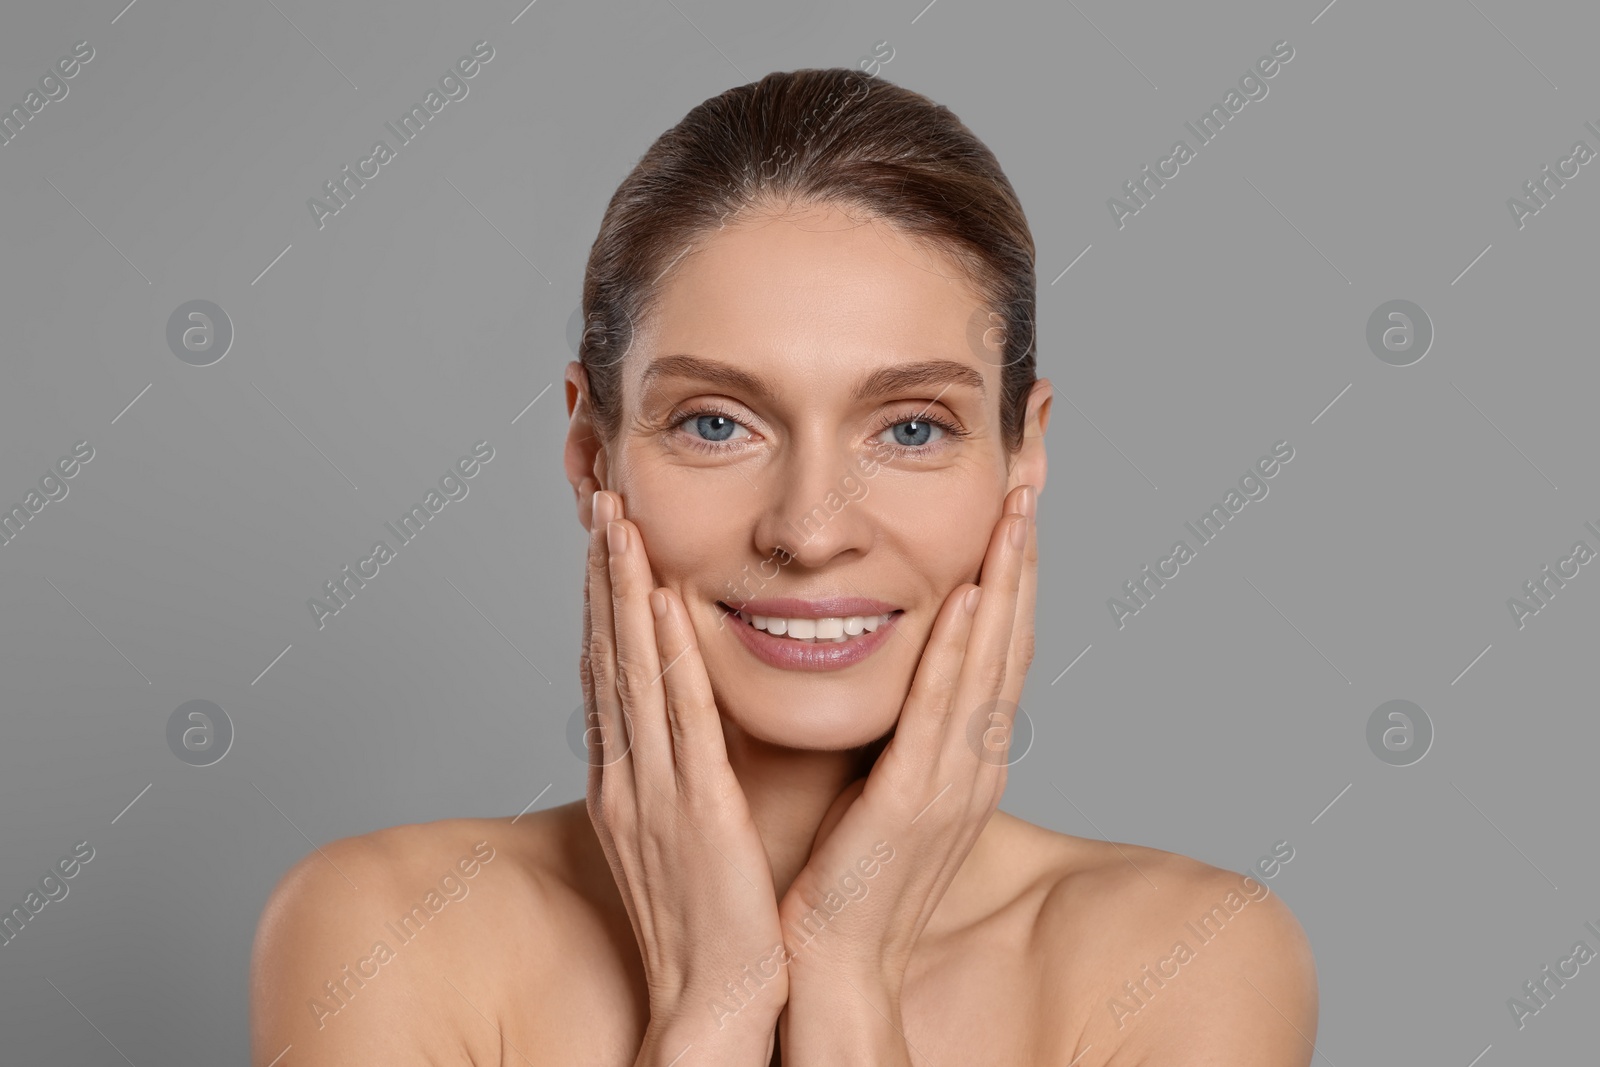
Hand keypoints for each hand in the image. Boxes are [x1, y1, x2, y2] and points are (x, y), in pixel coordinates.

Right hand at [579, 483, 790, 1057]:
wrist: (712, 1002)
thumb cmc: (707, 923)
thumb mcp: (678, 834)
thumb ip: (676, 774)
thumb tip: (681, 727)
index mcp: (625, 781)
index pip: (608, 672)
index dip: (602, 600)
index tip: (604, 538)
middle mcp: (627, 776)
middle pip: (608, 655)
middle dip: (602, 574)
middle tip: (599, 500)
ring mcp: (654, 791)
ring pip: (634, 672)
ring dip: (623, 592)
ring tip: (618, 523)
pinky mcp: (695, 811)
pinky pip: (680, 720)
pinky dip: (668, 656)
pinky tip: (664, 604)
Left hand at [775, 483, 1037, 996]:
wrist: (834, 963)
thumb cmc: (846, 875)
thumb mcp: (885, 787)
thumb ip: (901, 730)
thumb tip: (894, 672)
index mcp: (965, 756)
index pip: (998, 648)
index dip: (1011, 576)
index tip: (1013, 511)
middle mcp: (975, 761)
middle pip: (1010, 641)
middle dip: (1021, 560)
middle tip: (1030, 483)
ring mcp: (954, 782)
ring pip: (990, 663)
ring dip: (1004, 584)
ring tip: (1014, 513)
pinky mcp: (915, 803)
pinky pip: (942, 713)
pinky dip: (959, 652)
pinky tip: (967, 597)